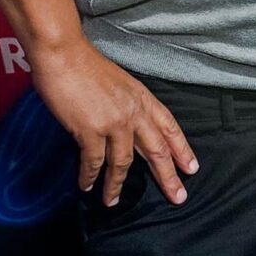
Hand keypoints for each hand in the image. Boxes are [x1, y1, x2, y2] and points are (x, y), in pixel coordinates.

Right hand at [29, 39, 197, 205]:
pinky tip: (87, 185)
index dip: (182, 149)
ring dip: (116, 185)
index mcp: (143, 99)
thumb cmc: (86, 65)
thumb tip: (126, 127)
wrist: (64, 54)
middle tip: (177, 196)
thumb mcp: (120, 83)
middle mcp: (133, 113)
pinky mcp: (90, 130)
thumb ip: (127, 105)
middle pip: (156, 150)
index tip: (191, 168)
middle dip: (168, 176)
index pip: (170, 127)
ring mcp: (113, 123)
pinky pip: (93, 161)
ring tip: (112, 201)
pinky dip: (89, 176)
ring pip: (122, 163)